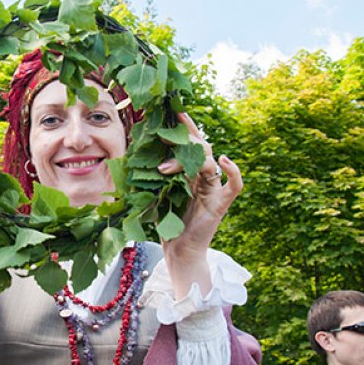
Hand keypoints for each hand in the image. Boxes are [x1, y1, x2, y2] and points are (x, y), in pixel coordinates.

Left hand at [157, 112, 242, 296]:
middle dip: (182, 139)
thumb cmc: (165, 225)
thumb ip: (148, 176)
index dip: (182, 127)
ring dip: (188, 159)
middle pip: (200, 147)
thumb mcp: (152, 194)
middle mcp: (202, 177)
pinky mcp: (221, 204)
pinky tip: (225, 160)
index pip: (188, 143)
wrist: (178, 252)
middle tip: (163, 137)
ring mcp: (213, 189)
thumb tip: (128, 155)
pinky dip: (234, 171)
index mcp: (187, 172)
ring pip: (210, 161)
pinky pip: (235, 185)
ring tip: (165, 167)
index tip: (169, 112)